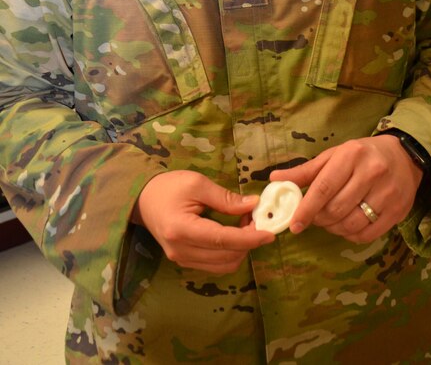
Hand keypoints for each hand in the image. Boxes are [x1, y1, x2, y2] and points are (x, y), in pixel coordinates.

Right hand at [132, 170, 274, 272]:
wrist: (142, 200)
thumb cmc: (168, 187)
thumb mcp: (197, 184)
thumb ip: (225, 198)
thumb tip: (253, 205)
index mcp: (182, 229)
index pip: (223, 241)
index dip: (250, 238)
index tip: (270, 234)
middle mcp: (181, 251)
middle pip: (226, 257)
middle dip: (248, 241)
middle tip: (256, 218)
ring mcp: (182, 260)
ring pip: (223, 265)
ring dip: (241, 249)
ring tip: (246, 225)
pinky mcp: (185, 262)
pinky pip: (215, 265)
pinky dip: (230, 252)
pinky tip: (233, 234)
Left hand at [270, 136, 423, 243]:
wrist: (404, 156)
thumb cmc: (362, 155)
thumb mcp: (334, 155)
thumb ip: (305, 171)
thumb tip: (275, 179)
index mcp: (351, 155)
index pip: (324, 187)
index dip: (306, 209)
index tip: (294, 224)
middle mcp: (372, 173)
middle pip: (336, 209)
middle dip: (319, 219)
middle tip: (315, 217)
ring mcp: (387, 194)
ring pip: (351, 224)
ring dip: (333, 228)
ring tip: (330, 220)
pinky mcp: (397, 211)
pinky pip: (366, 234)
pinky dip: (350, 235)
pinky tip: (346, 226)